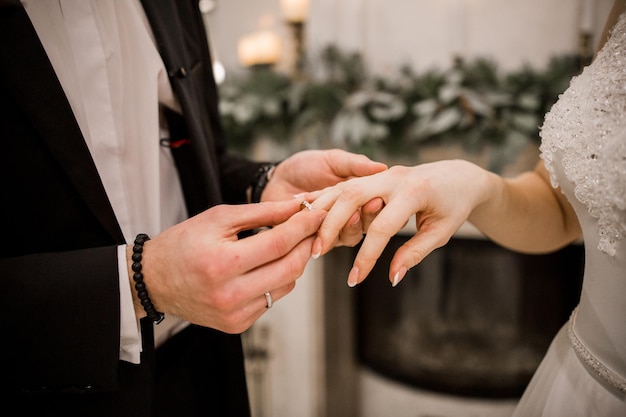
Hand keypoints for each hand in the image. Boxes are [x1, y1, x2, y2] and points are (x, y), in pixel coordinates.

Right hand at [132, 199, 325, 333]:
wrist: (153, 281)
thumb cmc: (184, 242)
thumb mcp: (219, 218)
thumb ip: (262, 213)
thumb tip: (298, 206)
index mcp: (223, 263)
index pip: (279, 243)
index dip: (303, 226)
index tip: (317, 212)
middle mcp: (230, 294)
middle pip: (290, 268)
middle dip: (307, 244)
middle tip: (313, 227)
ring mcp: (234, 314)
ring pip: (286, 286)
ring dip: (294, 263)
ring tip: (288, 244)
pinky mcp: (236, 325)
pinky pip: (271, 300)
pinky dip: (277, 280)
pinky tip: (268, 266)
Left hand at [262, 149, 386, 250]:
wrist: (275, 179)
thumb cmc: (304, 167)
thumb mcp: (332, 160)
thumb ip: (354, 165)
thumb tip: (381, 167)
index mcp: (358, 197)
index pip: (373, 205)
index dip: (376, 205)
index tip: (377, 200)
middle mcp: (349, 216)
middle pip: (365, 224)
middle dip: (365, 219)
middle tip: (362, 211)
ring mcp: (333, 230)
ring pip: (348, 237)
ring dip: (347, 229)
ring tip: (342, 218)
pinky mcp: (315, 241)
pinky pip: (325, 243)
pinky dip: (325, 236)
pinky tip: (321, 228)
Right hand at [305, 160, 492, 286]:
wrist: (459, 176)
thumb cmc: (453, 206)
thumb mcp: (440, 232)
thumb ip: (414, 253)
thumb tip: (392, 277)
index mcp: (413, 192)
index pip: (381, 228)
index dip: (366, 256)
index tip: (354, 280)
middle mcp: (393, 177)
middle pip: (351, 199)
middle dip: (331, 227)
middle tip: (316, 253)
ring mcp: (381, 172)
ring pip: (342, 188)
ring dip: (323, 212)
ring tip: (309, 237)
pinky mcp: (374, 173)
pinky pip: (344, 184)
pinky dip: (325, 198)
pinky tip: (305, 209)